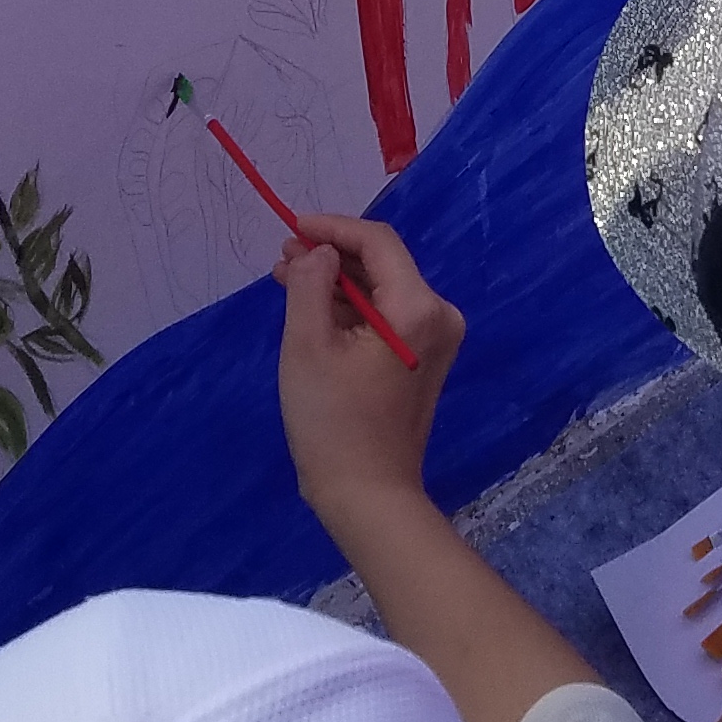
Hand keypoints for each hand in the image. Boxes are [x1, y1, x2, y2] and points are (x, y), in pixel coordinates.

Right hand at [275, 215, 462, 525]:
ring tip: (288, 279)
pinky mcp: (425, 359)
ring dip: (338, 282)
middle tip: (282, 258)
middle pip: (382, 264)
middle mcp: (439, 315)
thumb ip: (310, 285)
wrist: (367, 494)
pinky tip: (315, 309)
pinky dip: (352, 309)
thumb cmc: (332, 422)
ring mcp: (436, 339)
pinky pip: (387, 315)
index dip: (332, 228)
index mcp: (417, 307)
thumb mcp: (307, 346)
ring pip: (382, 289)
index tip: (292, 227)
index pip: (378, 242)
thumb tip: (318, 251)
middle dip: (331, 256)